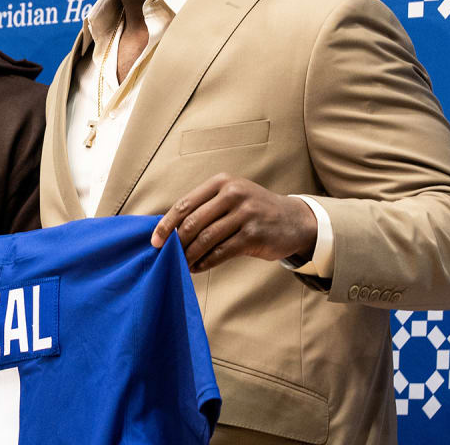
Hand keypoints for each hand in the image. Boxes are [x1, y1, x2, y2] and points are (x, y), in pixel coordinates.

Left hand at [150, 173, 316, 271]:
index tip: (155, 241)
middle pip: (193, 222)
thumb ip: (204, 208)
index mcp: (222, 182)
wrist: (294, 220)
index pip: (185, 204)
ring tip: (181, 264)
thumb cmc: (253, 210)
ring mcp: (245, 214)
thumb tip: (169, 229)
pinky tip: (197, 268)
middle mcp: (233, 194)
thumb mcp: (230, 198)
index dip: (166, 224)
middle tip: (166, 256)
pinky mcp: (254, 234)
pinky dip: (206, 262)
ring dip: (189, 255)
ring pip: (206, 238)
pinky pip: (221, 252)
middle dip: (176, 242)